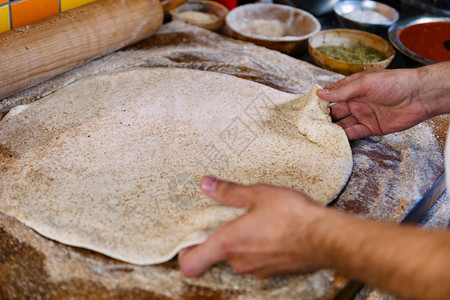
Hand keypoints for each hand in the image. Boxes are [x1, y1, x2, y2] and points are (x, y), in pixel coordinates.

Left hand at [178, 176, 326, 277]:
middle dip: (221, 239)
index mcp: (227, 243)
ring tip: (256, 222)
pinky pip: (256, 261)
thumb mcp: (257, 194)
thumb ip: (228, 192)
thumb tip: (206, 184)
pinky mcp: (273, 272)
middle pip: (216, 256)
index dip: (185, 254)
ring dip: (242, 244)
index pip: (190, 264)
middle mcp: (239, 262)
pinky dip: (259, 249)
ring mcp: (257, 270)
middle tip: (231, 219)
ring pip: (238, 258)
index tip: (190, 239)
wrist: (326, 238)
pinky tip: (272, 232)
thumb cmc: (291, 215)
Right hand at [316, 68, 430, 139]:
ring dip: (332, 128)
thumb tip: (320, 93)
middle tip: (310, 125)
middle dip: (324, 117)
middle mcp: (356, 101)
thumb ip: (342, 91)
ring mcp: (363, 115)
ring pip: (343, 123)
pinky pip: (355, 133)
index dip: (321, 101)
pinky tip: (334, 139)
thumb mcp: (364, 83)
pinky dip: (344, 137)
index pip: (332, 94)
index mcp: (353, 87)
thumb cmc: (394, 83)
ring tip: (319, 134)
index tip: (308, 108)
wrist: (418, 96)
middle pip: (335, 111)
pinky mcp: (371, 127)